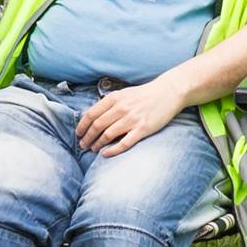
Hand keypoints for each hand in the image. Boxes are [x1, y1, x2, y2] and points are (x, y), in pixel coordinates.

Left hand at [74, 79, 188, 156]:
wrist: (168, 93)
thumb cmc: (144, 94)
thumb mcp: (123, 93)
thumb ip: (109, 104)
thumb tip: (93, 116)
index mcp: (114, 98)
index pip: (91, 114)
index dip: (82, 126)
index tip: (78, 134)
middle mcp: (121, 108)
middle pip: (97, 126)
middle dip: (87, 137)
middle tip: (82, 145)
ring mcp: (132, 119)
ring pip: (107, 135)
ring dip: (97, 144)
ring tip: (92, 149)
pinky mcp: (142, 129)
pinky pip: (124, 143)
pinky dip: (112, 150)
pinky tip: (105, 153)